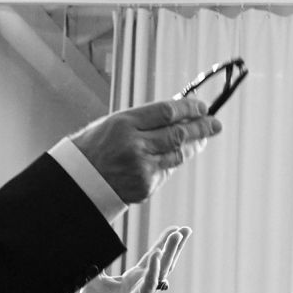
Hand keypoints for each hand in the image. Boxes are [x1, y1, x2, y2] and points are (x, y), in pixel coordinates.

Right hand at [69, 98, 220, 204]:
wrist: (77, 182)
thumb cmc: (95, 148)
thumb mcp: (114, 124)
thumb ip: (144, 120)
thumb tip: (179, 114)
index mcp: (124, 123)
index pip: (167, 112)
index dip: (189, 108)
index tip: (203, 107)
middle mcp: (134, 144)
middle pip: (179, 133)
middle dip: (201, 127)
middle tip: (216, 124)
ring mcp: (141, 167)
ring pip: (178, 154)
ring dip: (193, 146)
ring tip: (203, 139)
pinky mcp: (145, 186)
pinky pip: (167, 171)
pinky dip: (172, 163)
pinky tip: (174, 156)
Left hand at [78, 226, 191, 292]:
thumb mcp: (94, 280)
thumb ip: (99, 266)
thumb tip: (96, 251)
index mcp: (134, 278)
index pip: (153, 257)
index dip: (163, 242)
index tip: (174, 229)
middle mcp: (142, 284)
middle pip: (164, 261)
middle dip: (175, 245)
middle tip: (186, 229)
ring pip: (162, 270)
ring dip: (170, 252)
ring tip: (178, 235)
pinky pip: (150, 284)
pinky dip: (155, 270)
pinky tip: (157, 255)